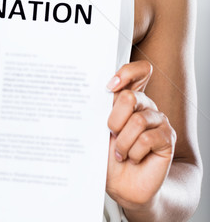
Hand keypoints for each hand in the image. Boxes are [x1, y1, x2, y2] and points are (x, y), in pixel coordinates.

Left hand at [105, 60, 176, 211]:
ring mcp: (159, 120)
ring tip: (120, 153)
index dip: (128, 72)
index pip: (140, 71)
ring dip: (122, 142)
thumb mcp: (100, 130)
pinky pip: (146, 139)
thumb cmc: (108, 156)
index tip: (111, 85)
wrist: (123, 186)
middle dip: (114, 119)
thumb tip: (90, 94)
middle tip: (111, 134)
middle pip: (129, 96)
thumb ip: (101, 111)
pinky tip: (133, 158)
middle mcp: (146, 105)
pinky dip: (134, 153)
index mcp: (130, 98)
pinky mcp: (167, 138)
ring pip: (137, 120)